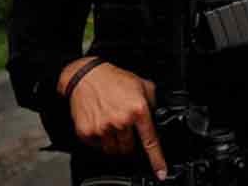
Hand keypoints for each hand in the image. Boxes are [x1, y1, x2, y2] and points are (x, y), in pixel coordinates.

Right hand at [58, 57, 166, 180]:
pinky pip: (98, 147)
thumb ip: (153, 102)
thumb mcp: (142, 85)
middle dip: (130, 143)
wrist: (86, 76)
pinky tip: (101, 124)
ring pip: (114, 150)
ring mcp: (103, 128)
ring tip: (113, 126)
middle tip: (125, 130)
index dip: (157, 159)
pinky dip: (101, 140)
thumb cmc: (114, 79)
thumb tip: (159, 115)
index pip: (150, 141)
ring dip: (116, 144)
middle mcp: (121, 121)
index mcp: (138, 109)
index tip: (160, 172)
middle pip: (130, 149)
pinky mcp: (87, 132)